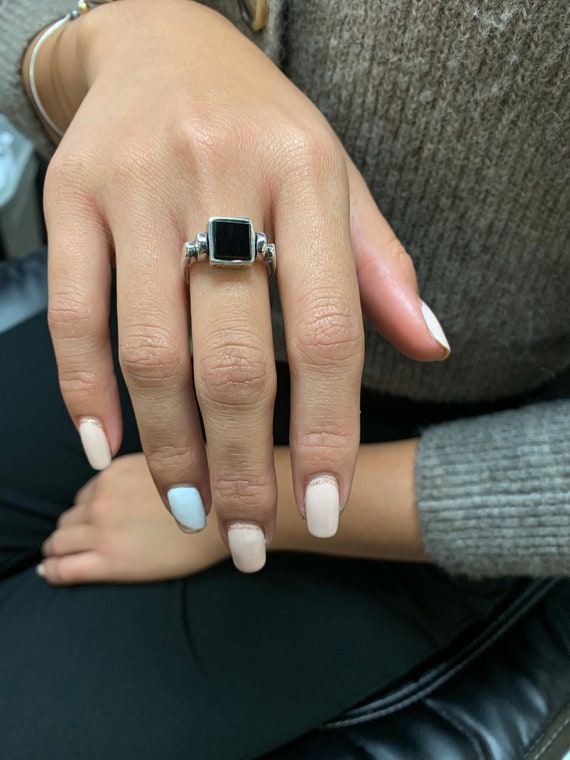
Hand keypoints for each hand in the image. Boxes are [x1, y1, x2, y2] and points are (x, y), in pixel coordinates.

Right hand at [26, 0, 447, 571]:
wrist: (161, 43)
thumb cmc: (263, 127)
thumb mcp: (337, 179)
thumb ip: (382, 267)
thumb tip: (434, 347)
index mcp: (305, 175)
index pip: (325, 332)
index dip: (326, 432)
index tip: (318, 509)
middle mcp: (221, 179)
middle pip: (232, 360)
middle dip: (241, 466)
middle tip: (247, 536)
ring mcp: (137, 187)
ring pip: (150, 350)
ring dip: (170, 447)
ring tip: (190, 507)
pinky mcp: (70, 196)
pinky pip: (73, 313)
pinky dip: (86, 391)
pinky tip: (107, 447)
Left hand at [39, 453, 228, 584]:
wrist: (231, 521)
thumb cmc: (214, 494)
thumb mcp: (171, 464)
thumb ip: (146, 470)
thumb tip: (142, 485)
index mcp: (117, 471)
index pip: (87, 492)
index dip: (87, 508)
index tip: (89, 519)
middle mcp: (104, 495)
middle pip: (71, 514)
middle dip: (72, 527)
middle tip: (72, 541)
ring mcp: (103, 528)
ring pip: (61, 539)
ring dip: (58, 548)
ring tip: (56, 559)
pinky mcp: (108, 560)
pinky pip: (64, 567)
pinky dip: (52, 570)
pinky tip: (49, 573)